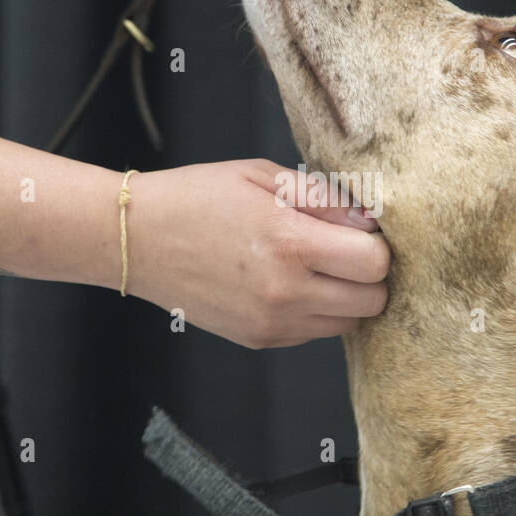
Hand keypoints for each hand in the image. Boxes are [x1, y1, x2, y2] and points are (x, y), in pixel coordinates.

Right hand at [123, 159, 389, 347]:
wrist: (137, 239)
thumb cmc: (198, 197)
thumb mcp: (264, 175)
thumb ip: (325, 200)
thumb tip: (371, 223)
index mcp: (290, 243)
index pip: (376, 262)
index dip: (377, 243)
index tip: (361, 229)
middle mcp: (286, 293)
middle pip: (373, 301)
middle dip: (370, 275)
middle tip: (346, 249)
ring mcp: (272, 323)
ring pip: (349, 324)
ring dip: (347, 297)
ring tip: (317, 266)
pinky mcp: (259, 339)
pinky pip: (315, 333)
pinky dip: (317, 311)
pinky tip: (290, 282)